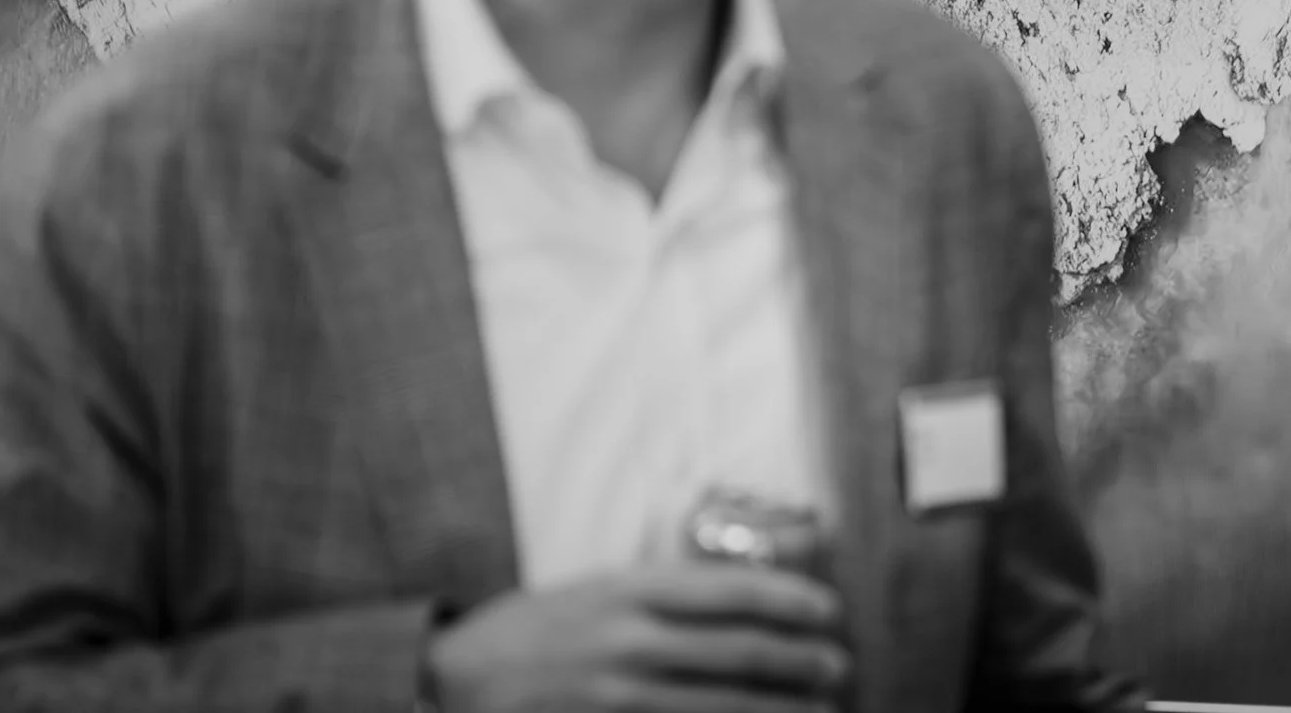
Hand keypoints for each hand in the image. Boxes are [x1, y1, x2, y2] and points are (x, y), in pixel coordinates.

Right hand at [424, 560, 850, 712]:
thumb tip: (747, 597)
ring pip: (720, 705)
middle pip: (738, 652)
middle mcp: (627, 641)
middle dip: (800, 661)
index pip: (730, 589)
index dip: (790, 600)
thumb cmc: (534, 630)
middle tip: (838, 666)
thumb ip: (664, 595)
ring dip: (780, 709)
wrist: (452, 682)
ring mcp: (616, 696)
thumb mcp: (598, 590)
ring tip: (820, 709)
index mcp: (629, 590)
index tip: (828, 610)